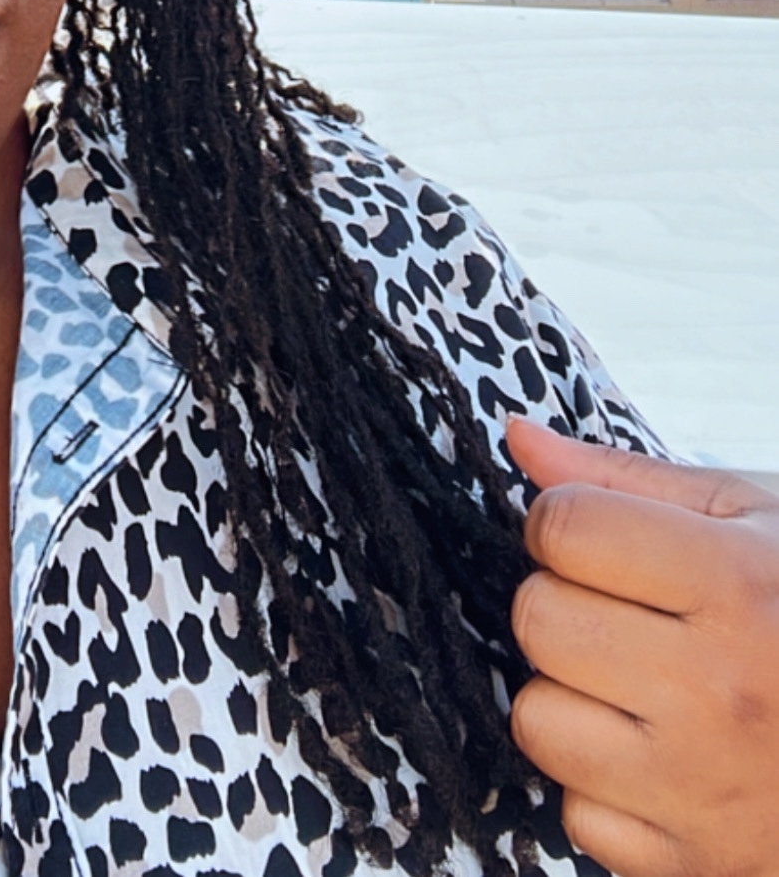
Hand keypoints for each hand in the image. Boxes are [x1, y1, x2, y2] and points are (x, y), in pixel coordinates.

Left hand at [506, 415, 778, 876]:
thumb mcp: (753, 519)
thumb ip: (627, 479)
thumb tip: (518, 438)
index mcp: (738, 587)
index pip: (564, 527)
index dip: (567, 522)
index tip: (604, 536)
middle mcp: (719, 691)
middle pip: (538, 618)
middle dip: (563, 599)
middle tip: (627, 610)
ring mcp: (704, 788)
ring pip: (538, 718)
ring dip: (571, 695)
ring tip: (638, 680)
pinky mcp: (692, 863)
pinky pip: (576, 812)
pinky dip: (603, 783)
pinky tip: (659, 752)